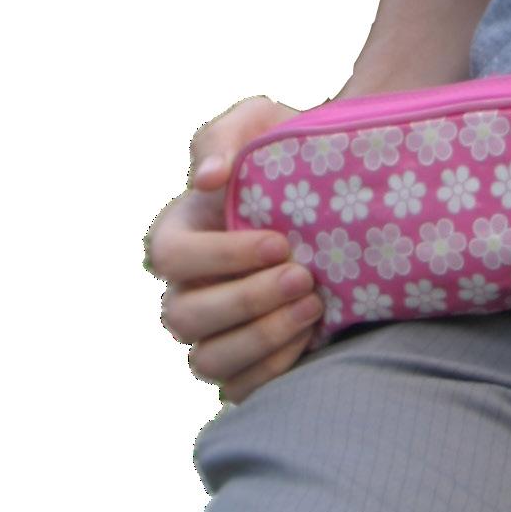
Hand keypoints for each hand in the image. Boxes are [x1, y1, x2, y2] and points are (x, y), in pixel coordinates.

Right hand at [146, 95, 322, 403]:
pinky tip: (313, 340)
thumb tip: (207, 177)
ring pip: (207, 360)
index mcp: (177, 234)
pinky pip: (238, 389)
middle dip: (246, 300)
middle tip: (305, 277)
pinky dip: (272, 370)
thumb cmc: (287, 155)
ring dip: (260, 339)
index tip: (279, 241)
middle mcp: (184, 289)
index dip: (220, 256)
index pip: (171, 257)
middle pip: (184, 317)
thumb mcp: (259, 123)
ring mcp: (211, 332)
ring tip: (315, 307)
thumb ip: (225, 136)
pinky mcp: (244, 363)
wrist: (339, 194)